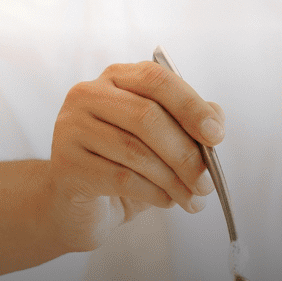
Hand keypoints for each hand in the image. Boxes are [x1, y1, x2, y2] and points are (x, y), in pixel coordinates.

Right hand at [46, 60, 224, 252]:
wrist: (83, 203)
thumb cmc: (129, 162)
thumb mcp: (165, 137)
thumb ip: (190, 122)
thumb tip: (215, 123)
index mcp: (117, 77)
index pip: (157, 79)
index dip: (191, 107)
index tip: (216, 136)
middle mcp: (88, 95)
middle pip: (147, 117)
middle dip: (186, 154)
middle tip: (207, 182)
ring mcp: (70, 128)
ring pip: (135, 151)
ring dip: (173, 180)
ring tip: (193, 199)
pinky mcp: (65, 165)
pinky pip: (120, 178)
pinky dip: (153, 193)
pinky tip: (167, 201)